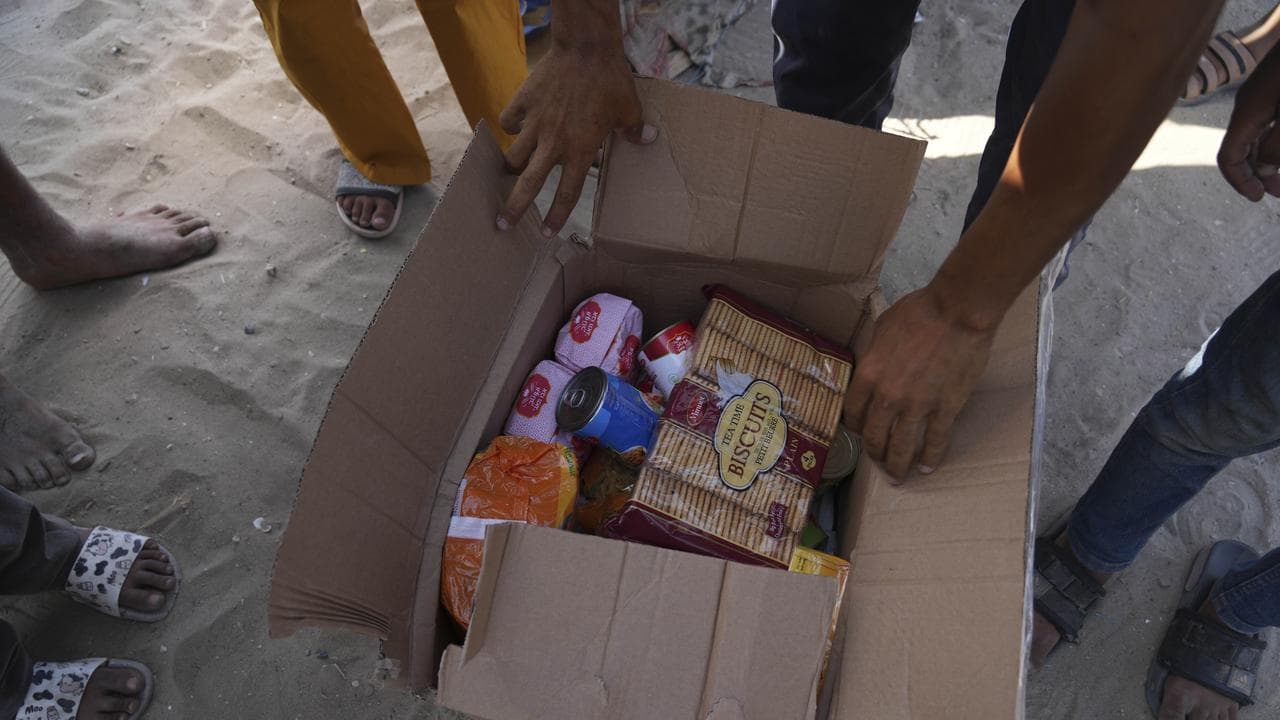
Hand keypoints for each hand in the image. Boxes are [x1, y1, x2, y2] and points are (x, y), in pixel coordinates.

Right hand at [497, 44, 656, 235]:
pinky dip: (511, 125)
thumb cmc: (610, 81)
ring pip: (512, 155)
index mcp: (579, 151)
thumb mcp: (630, 109)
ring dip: (509, 167)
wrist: (586, 48)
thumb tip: (648, 140)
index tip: (548, 231)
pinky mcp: (523, 102)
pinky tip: (517, 125)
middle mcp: (553, 143)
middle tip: (501, 224)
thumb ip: (634, 131)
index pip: (566, 194)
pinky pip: (509, 120)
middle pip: (527, 185)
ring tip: (506, 174)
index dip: (557, 216)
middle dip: (513, 208)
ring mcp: (535, 123)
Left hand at [844, 285, 996, 480]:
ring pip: (901, 446)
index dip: (855, 427)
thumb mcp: (882, 329)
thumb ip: (873, 354)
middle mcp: (888, 396)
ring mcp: (917, 406)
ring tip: (898, 476)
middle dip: (874, 452)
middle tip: (878, 460)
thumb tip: (871, 366)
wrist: (957, 312)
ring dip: (897, 465)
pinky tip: (928, 468)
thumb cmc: (919, 312)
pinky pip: (935, 441)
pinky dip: (931, 457)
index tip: (859, 432)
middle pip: (874, 436)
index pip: (852, 413)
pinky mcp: (945, 409)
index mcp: (869, 375)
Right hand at [1219, 46, 1279, 199]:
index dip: (1241, 180)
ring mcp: (1261, 98)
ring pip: (1257, 137)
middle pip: (1242, 150)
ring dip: (1269, 158)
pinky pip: (1267, 124)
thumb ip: (1277, 145)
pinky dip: (1274, 141)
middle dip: (1258, 174)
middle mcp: (1249, 108)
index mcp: (1247, 115)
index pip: (1229, 157)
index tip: (1259, 197)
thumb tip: (1265, 172)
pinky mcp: (1274, 91)